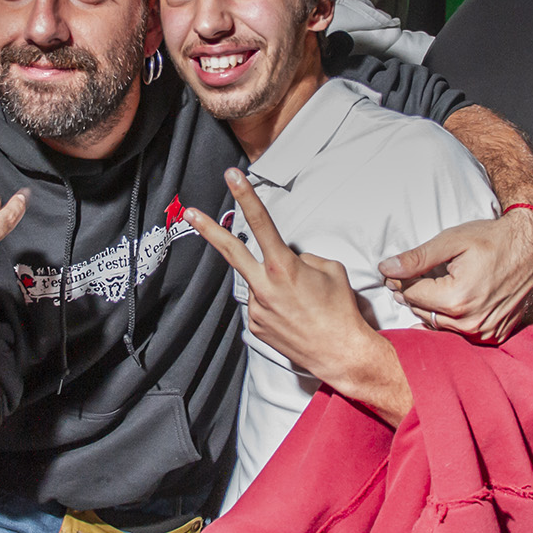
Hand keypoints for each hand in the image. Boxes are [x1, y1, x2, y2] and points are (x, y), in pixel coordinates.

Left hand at [184, 170, 391, 401]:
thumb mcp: (330, 270)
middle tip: (191, 213)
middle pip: (231, 251)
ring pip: (258, 283)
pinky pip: (262, 304)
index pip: (261, 223)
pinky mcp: (256, 326)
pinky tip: (293, 315)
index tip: (233, 178)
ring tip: (300, 303)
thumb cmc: (340, 311)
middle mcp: (265, 287)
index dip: (246, 196)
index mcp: (283, 267)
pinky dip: (275, 304)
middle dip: (209, 230)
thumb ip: (302, 257)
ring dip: (274, 285)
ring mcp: (257, 309)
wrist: (341, 354)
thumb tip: (288, 257)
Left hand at [378, 206, 532, 339]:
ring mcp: (484, 331)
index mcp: (457, 298)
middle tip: (409, 276)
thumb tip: (385, 268)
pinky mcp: (493, 335)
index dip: (399, 282)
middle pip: (422, 312)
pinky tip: (451, 301)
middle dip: (413, 294)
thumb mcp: (452, 241)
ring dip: (430, 308)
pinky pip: (459, 333)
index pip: (410, 295)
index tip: (394, 272)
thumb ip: (417, 258)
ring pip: (438, 325)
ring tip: (431, 286)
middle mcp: (470, 322)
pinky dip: (450, 319)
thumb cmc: (493, 240)